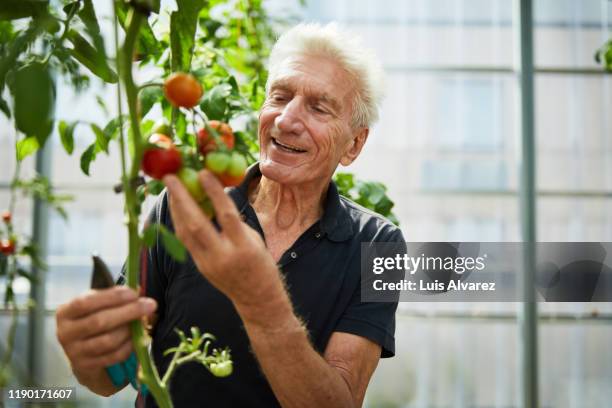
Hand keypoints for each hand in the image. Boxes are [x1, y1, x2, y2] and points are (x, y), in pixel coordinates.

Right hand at [56, 286, 156, 370]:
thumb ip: (114, 298)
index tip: (134, 293)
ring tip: (143, 322)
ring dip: (130, 330)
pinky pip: (114, 356)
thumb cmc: (92, 319)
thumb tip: (139, 292)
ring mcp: (74, 353)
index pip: (86, 302)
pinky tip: (138, 337)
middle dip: (129, 312)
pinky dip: (130, 345)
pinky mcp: (87, 367)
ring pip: (108, 341)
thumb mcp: (97, 305)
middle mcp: (65, 333)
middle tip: (150, 305)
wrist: (82, 351)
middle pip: (99, 322)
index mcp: (65, 312)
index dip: (112, 297)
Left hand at [163, 170, 280, 307]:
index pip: (226, 215)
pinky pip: (186, 242)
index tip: (203, 173)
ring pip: (185, 233)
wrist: (258, 299)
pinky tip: (177, 208)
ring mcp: (208, 264)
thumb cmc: (261, 265)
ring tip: (171, 189)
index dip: (214, 193)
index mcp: (243, 247)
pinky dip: (180, 222)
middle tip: (171, 177)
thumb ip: (236, 223)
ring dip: (176, 209)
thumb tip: (218, 199)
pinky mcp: (200, 267)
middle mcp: (223, 256)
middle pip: (196, 224)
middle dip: (181, 199)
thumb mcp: (255, 240)